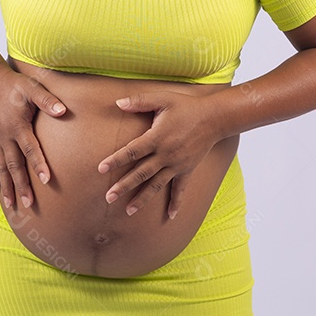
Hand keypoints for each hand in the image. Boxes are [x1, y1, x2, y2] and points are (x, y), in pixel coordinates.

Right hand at [0, 66, 66, 210]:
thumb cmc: (15, 85)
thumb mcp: (33, 88)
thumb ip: (47, 100)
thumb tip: (63, 110)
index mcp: (18, 126)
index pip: (30, 149)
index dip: (39, 164)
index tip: (46, 180)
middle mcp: (6, 136)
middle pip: (14, 165)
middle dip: (22, 185)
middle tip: (29, 203)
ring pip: (2, 168)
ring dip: (7, 186)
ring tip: (12, 204)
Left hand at [96, 91, 222, 219]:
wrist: (214, 118)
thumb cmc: (186, 106)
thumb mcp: (162, 98)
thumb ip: (139, 101)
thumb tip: (117, 102)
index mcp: (157, 137)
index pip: (131, 151)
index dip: (115, 160)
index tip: (101, 169)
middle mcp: (165, 154)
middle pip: (140, 173)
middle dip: (124, 186)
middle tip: (108, 198)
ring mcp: (177, 164)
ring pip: (156, 185)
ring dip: (142, 199)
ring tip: (129, 211)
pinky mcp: (187, 170)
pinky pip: (180, 189)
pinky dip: (176, 203)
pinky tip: (169, 216)